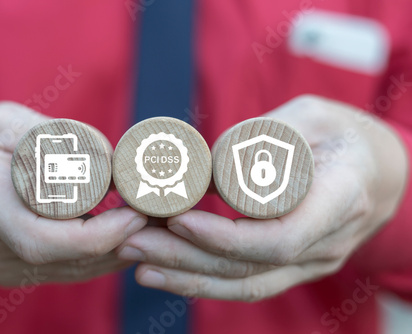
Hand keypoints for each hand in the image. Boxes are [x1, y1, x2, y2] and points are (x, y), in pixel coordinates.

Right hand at [0, 102, 146, 285]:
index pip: (43, 238)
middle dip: (125, 242)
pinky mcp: (10, 270)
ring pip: (74, 271)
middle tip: (164, 215)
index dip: (99, 234)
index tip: (138, 212)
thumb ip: (55, 138)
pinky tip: (125, 233)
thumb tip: (112, 163)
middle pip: (68, 261)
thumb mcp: (2, 120)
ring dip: (120, 250)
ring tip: (156, 223)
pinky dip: (101, 255)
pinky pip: (65, 270)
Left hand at [117, 95, 407, 300]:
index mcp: (339, 201)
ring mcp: (311, 262)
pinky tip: (165, 272)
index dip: (225, 238)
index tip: (178, 220)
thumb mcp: (309, 116)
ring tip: (136, 261)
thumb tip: (202, 166)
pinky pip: (247, 282)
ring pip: (245, 285)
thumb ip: (261, 136)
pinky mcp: (292, 266)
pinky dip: (203, 281)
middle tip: (134, 242)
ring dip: (186, 277)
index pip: (281, 239)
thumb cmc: (342, 135)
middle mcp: (327, 244)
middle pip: (251, 270)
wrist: (376, 170)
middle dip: (186, 260)